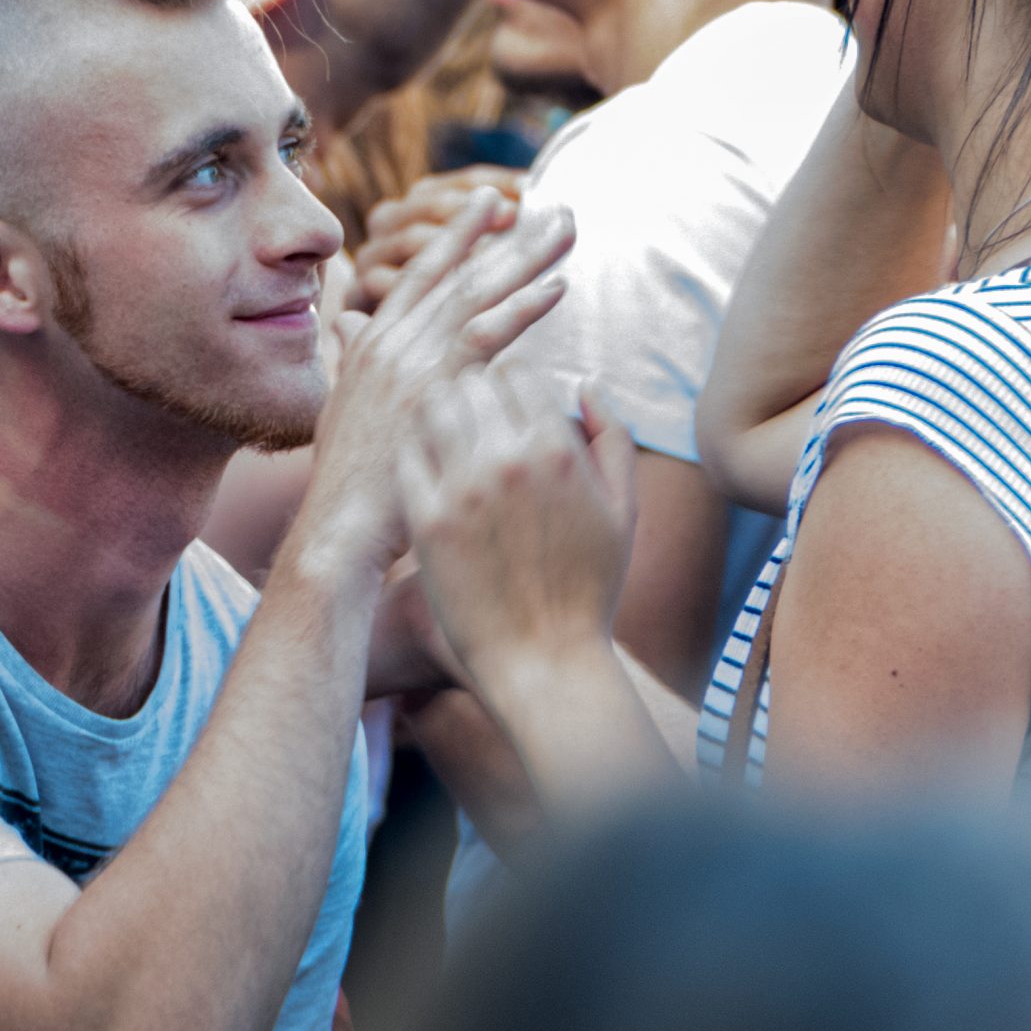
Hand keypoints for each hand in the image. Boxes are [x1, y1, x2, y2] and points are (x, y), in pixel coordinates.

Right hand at [293, 186, 574, 571]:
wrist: (339, 528)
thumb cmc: (351, 479)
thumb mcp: (344, 403)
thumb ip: (353, 356)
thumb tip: (348, 321)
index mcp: (372, 342)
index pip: (421, 273)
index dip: (458, 235)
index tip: (490, 203)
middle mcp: (390, 341)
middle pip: (458, 274)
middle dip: (506, 235)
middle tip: (548, 204)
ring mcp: (411, 363)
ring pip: (477, 293)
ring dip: (525, 258)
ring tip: (566, 229)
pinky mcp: (435, 390)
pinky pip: (487, 335)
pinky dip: (523, 307)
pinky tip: (558, 287)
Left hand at [397, 370, 635, 709]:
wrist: (544, 659)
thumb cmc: (590, 586)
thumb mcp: (623, 508)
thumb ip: (613, 436)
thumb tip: (587, 383)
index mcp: (557, 449)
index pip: (514, 372)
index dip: (508, 385)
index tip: (504, 405)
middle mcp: (507, 459)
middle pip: (468, 381)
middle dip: (471, 395)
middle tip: (471, 422)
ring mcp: (461, 489)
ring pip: (431, 409)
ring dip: (438, 418)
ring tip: (445, 443)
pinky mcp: (426, 521)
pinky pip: (406, 458)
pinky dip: (414, 456)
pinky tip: (427, 477)